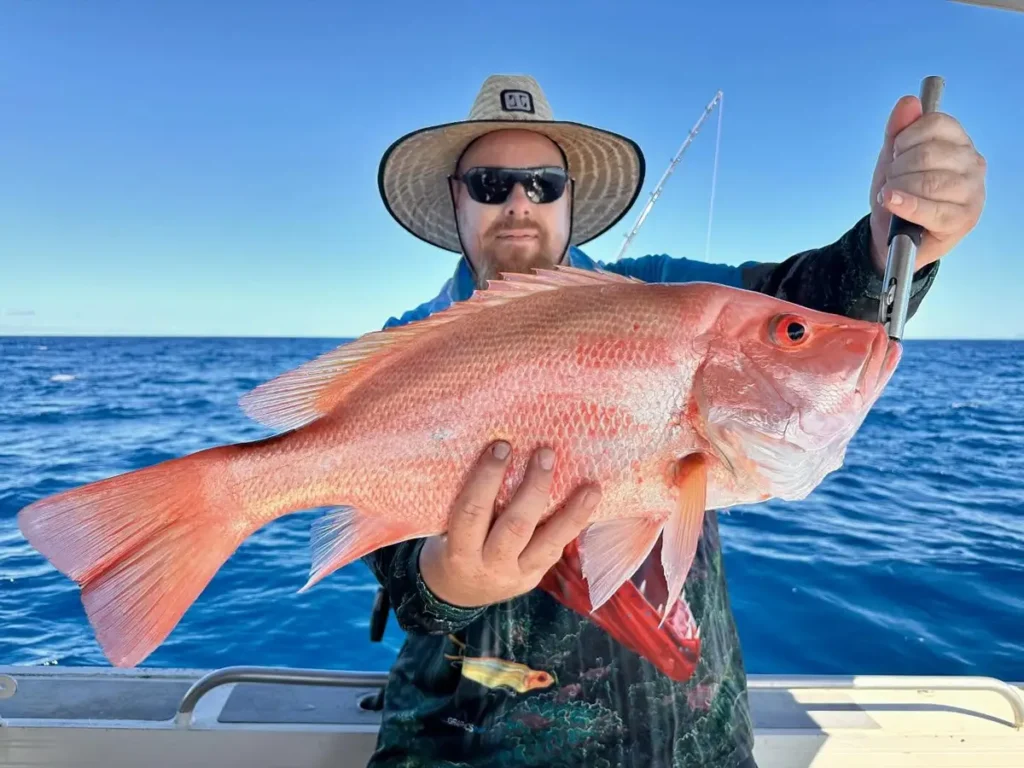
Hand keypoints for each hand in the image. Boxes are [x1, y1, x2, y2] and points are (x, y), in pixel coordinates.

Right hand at [419, 441, 600, 607]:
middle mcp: (490, 565)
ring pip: (548, 543)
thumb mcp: (448, 527)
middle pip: (515, 526)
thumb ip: (468, 500)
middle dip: (533, 488)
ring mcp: (518, 575)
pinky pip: (558, 549)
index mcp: (460, 551)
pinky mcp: (537, 576)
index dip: (486, 478)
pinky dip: (575, 524)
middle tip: (545, 453)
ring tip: (590, 487)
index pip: (473, 512)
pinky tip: (589, 502)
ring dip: (571, 512)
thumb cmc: (452, 543)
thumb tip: (497, 450)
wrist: (460, 591)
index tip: (502, 446)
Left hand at [869, 94, 985, 273]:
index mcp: (958, 141)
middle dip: (898, 168)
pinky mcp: (964, 219)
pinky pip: (932, 210)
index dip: (904, 139)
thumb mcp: (892, 159)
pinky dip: (906, 206)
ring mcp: (972, 192)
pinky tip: (892, 202)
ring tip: (891, 195)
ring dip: (899, 188)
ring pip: (931, 182)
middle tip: (892, 180)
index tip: (895, 154)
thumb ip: (898, 130)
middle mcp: (972, 163)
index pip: (934, 123)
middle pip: (929, 153)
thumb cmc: (899, 193)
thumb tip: (908, 102)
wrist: (892, 234)